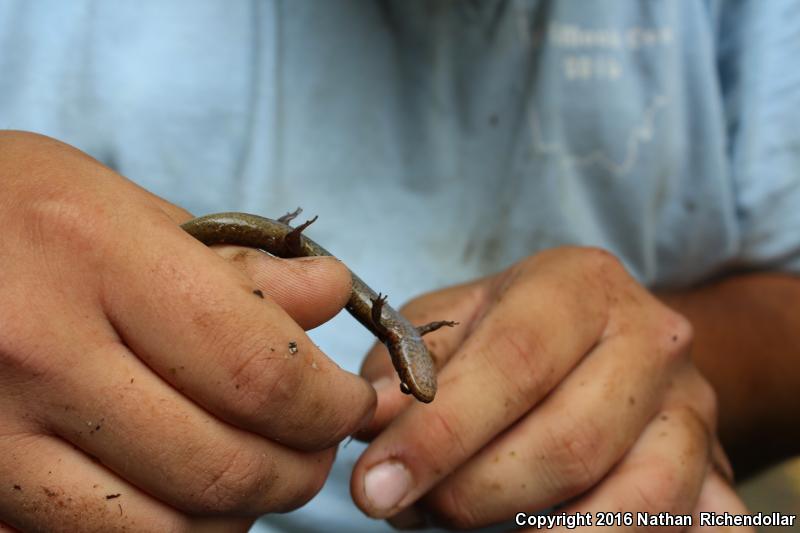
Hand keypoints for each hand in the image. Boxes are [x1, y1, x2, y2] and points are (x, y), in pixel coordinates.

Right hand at [0, 131, 375, 530]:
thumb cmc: (9, 210)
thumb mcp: (122, 205)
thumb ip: (234, 259)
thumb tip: (331, 294)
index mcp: (98, 256)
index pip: (261, 369)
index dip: (328, 406)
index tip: (350, 404)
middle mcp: (43, 349)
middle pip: (223, 462)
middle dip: (300, 469)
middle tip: (319, 445)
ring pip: (166, 527)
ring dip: (241, 513)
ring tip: (262, 472)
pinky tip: (187, 495)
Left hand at [352, 247, 750, 530]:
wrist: (605, 332)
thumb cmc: (513, 329)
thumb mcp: (452, 324)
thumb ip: (405, 369)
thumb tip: (368, 426)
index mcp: (579, 285)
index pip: (512, 362)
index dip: (440, 433)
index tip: (377, 485)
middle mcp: (650, 339)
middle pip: (569, 441)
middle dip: (474, 494)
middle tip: (418, 506)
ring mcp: (692, 408)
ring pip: (633, 499)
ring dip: (537, 530)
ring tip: (472, 518)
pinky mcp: (716, 467)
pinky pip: (687, 524)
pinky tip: (551, 532)